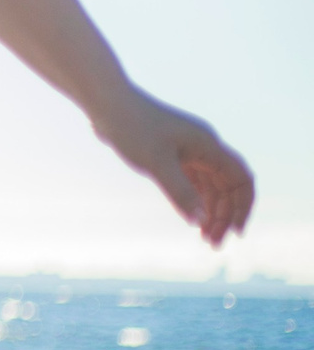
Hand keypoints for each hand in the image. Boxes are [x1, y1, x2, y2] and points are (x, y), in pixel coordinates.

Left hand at [90, 86, 254, 246]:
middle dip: (224, 215)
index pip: (241, 179)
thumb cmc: (131, 128)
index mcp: (208, 145)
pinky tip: (191, 219)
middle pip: (226, 187)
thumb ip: (180, 192)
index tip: (236, 232)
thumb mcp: (156, 163)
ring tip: (204, 238)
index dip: (243, 206)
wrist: (106, 105)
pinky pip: (193, 182)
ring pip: (209, 186)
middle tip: (213, 244)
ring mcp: (188, 150)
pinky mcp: (172, 154)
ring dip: (210, 211)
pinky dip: (195, 200)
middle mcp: (203, 147)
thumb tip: (200, 221)